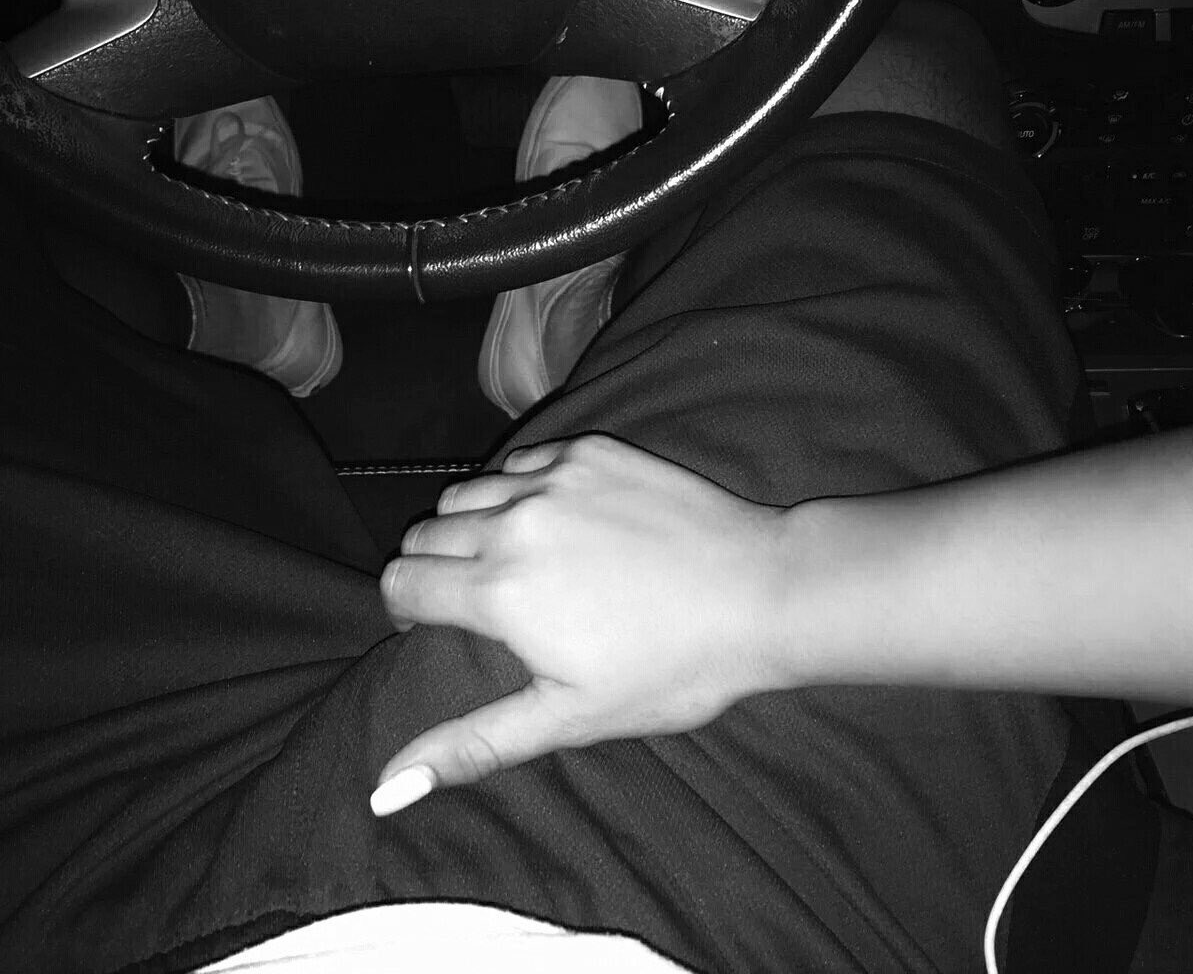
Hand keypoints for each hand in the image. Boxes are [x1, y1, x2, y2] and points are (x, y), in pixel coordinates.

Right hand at [372, 433, 791, 814]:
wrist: (760, 591)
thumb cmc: (672, 668)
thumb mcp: (570, 718)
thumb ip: (472, 744)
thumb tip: (386, 788)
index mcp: (500, 591)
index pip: (401, 582)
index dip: (406, 611)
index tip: (432, 626)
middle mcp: (514, 522)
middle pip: (424, 533)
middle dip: (433, 568)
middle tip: (477, 598)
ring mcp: (552, 478)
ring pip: (465, 492)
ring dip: (470, 523)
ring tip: (513, 556)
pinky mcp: (589, 450)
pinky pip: (519, 461)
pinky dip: (518, 488)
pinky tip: (556, 519)